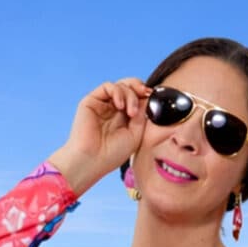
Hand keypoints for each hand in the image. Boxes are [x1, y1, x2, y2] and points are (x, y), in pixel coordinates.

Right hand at [48, 78, 151, 195]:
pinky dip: (117, 91)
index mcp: (125, 118)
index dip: (146, 95)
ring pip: (121, 86)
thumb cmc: (112, 154)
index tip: (155, 97)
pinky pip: (108, 86)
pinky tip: (120, 105)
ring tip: (131, 112)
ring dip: (130, 95)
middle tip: (146, 94)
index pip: (137, 98)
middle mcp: (114, 110)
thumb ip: (142, 115)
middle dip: (140, 88)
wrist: (92, 160)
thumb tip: (148, 98)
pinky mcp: (92, 100)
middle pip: (130, 88)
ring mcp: (103, 104)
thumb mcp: (136, 135)